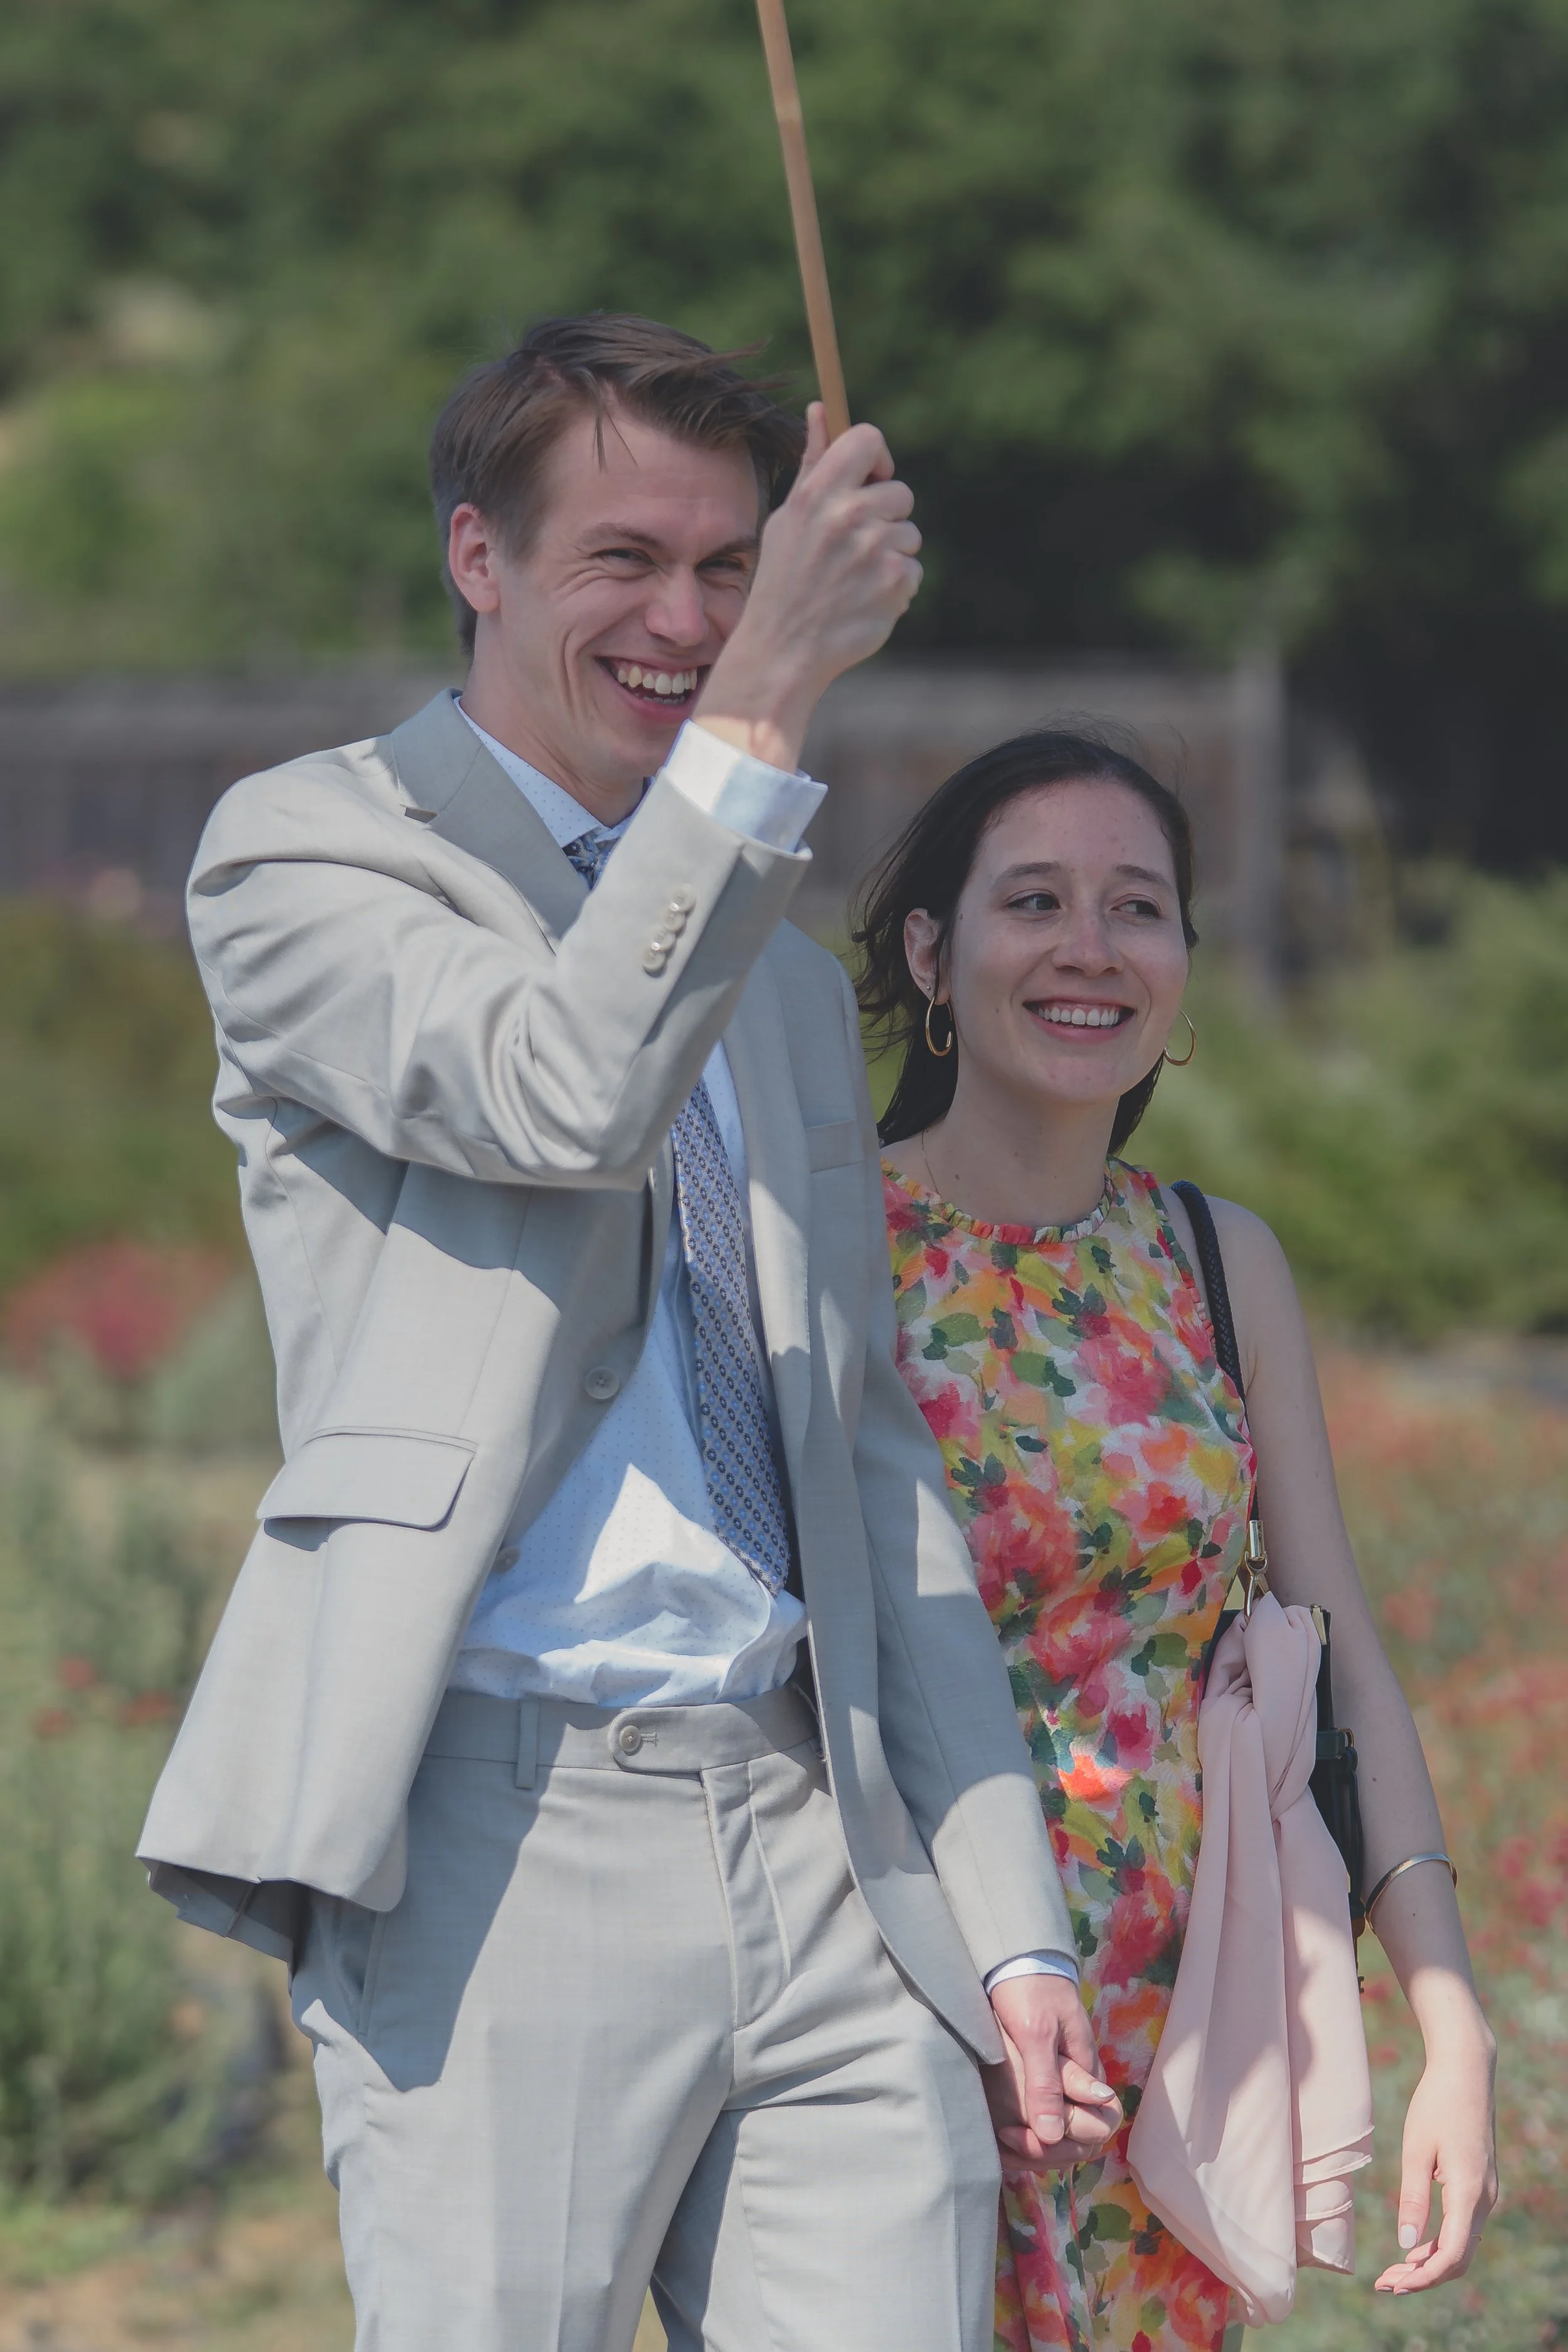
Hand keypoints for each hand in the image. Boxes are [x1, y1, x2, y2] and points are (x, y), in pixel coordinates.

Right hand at [695, 401, 920, 770]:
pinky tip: (864, 600)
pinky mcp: (897, 583)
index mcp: (819, 493)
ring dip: (890, 555)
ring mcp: (877, 550)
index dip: (876, 458)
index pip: (868, 439)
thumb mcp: (788, 518)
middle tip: (854, 548)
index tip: (869, 480)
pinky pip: (913, 570)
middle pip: (900, 492)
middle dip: (885, 517)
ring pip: (909, 534)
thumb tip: (821, 409)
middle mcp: (850, 516)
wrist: (785, 650)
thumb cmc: (784, 581)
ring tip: (854, 579)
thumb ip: (813, 464)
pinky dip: (896, 586)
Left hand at [985, 1975, 1121, 2171]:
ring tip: (994, 2140)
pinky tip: (998, 2132)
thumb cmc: (1030, 1991)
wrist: (1019, 1959)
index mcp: (1089, 2074)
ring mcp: (1069, 2085)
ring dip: (1031, 2148)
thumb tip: (1052, 2136)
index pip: (1093, 2131)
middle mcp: (1085, 2086)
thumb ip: (1045, 2083)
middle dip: (1041, 2152)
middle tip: (998, 2140)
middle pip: (1080, 2142)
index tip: (1012, 2133)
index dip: (1055, 2145)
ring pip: (1063, 2138)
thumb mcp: (1035, 2035)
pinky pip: (1049, 2123)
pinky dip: (1025, 2135)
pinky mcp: (1050, 2082)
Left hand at [1373, 2018, 1497, 2293]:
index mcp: (1468, 2192)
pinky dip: (1440, 2243)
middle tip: (1385, 2282)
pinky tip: (1414, 2246)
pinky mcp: (1479, 2185)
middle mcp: (1483, 2199)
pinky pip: (1463, 2227)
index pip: (1450, 2256)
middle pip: (1458, 2258)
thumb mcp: (1416, 2149)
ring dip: (1430, 2262)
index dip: (1421, 2277)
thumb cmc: (1436, 2104)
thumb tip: (1407, 2244)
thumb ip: (1413, 2198)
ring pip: (1461, 2245)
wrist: (1466, 2072)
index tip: (1390, 2284)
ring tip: (1394, 2269)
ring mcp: (1485, 2193)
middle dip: (1423, 2276)